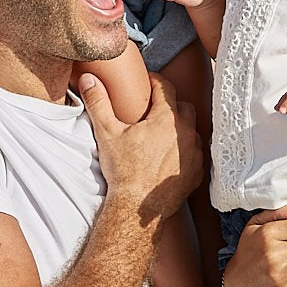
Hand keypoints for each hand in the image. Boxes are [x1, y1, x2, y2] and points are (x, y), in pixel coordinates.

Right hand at [78, 72, 200, 222]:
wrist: (137, 207)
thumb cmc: (124, 170)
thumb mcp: (107, 132)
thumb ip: (98, 102)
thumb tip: (89, 79)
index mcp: (167, 118)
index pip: (166, 87)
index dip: (155, 81)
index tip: (147, 82)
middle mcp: (186, 133)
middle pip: (183, 106)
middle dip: (170, 104)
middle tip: (153, 109)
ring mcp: (194, 153)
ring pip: (192, 130)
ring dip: (180, 128)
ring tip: (162, 133)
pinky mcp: (197, 172)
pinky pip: (195, 153)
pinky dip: (185, 151)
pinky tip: (171, 155)